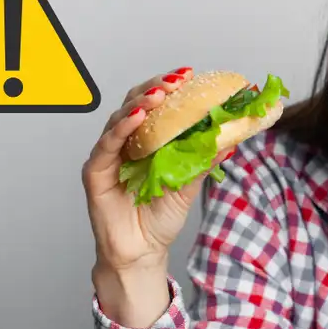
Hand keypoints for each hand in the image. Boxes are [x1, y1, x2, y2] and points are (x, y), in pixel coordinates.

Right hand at [82, 67, 232, 274]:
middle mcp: (126, 142)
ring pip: (120, 118)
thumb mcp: (190, 183)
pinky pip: (107, 145)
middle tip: (177, 79)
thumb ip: (204, 158)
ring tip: (160, 94)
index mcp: (148, 141)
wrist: (142, 253)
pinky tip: (137, 118)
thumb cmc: (160, 218)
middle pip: (136, 102)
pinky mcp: (96, 172)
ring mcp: (109, 155)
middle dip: (156, 87)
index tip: (190, 75)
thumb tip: (231, 136)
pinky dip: (122, 128)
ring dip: (140, 102)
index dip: (170, 87)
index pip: (157, 105)